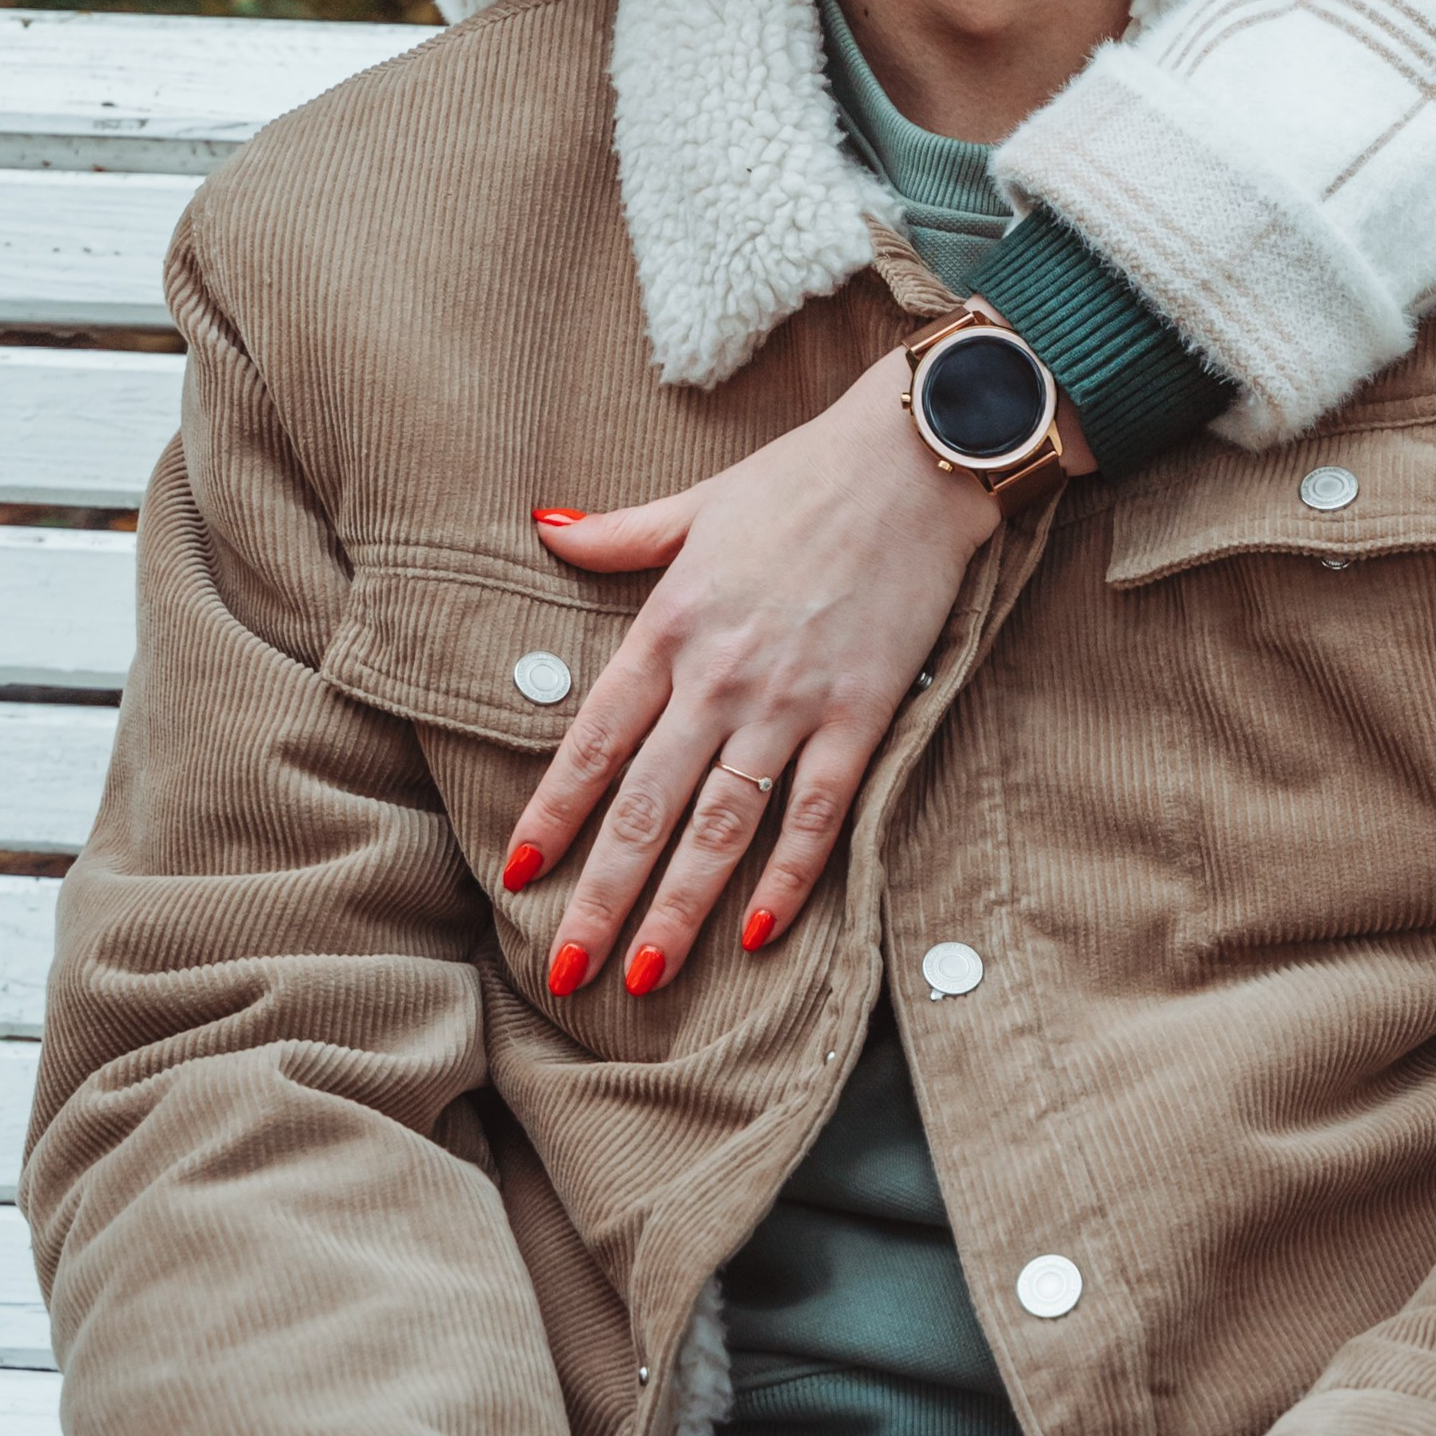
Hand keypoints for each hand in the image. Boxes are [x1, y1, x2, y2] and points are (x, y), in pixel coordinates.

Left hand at [509, 345, 1087, 994]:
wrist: (915, 457)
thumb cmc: (804, 476)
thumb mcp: (698, 502)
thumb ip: (618, 534)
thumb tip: (541, 524)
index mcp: (671, 623)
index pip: (596, 739)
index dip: (556, 810)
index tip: (520, 871)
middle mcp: (721, 674)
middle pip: (647, 807)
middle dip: (601, 897)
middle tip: (565, 973)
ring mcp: (792, 700)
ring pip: (721, 827)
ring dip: (679, 911)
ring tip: (643, 978)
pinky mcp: (860, 713)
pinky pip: (817, 814)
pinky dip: (788, 879)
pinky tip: (758, 934)